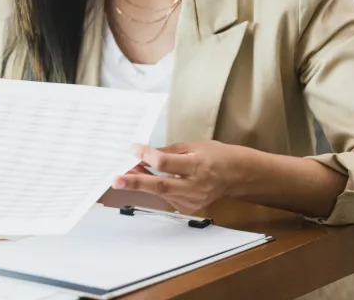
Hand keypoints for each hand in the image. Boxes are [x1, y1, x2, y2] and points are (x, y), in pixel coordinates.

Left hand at [113, 141, 249, 213]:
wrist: (237, 176)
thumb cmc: (216, 156)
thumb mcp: (193, 145)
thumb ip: (168, 152)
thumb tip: (144, 154)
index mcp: (198, 166)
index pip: (166, 163)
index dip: (147, 156)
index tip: (133, 149)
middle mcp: (195, 186)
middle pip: (160, 186)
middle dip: (136, 182)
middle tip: (116, 179)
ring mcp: (192, 200)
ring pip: (160, 193)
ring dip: (141, 183)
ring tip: (126, 173)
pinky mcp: (189, 208)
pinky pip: (166, 197)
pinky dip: (154, 188)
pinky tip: (146, 179)